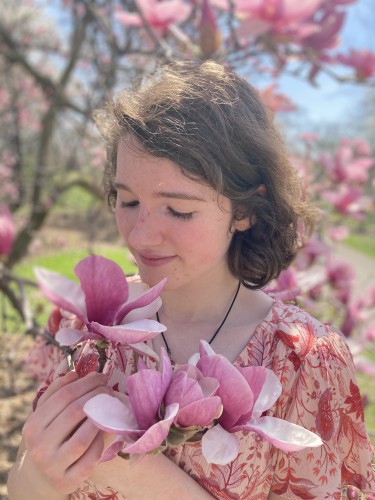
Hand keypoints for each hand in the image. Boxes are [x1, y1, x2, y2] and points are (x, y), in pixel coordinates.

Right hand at [21, 370, 109, 493]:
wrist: (42, 475)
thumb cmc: (49, 437)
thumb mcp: (46, 415)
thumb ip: (57, 392)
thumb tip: (74, 372)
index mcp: (33, 426)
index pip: (63, 396)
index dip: (86, 383)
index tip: (101, 376)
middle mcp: (39, 447)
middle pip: (75, 412)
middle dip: (96, 395)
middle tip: (109, 388)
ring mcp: (53, 466)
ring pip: (83, 437)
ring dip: (101, 417)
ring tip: (110, 406)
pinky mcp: (68, 480)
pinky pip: (90, 458)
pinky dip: (99, 442)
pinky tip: (104, 430)